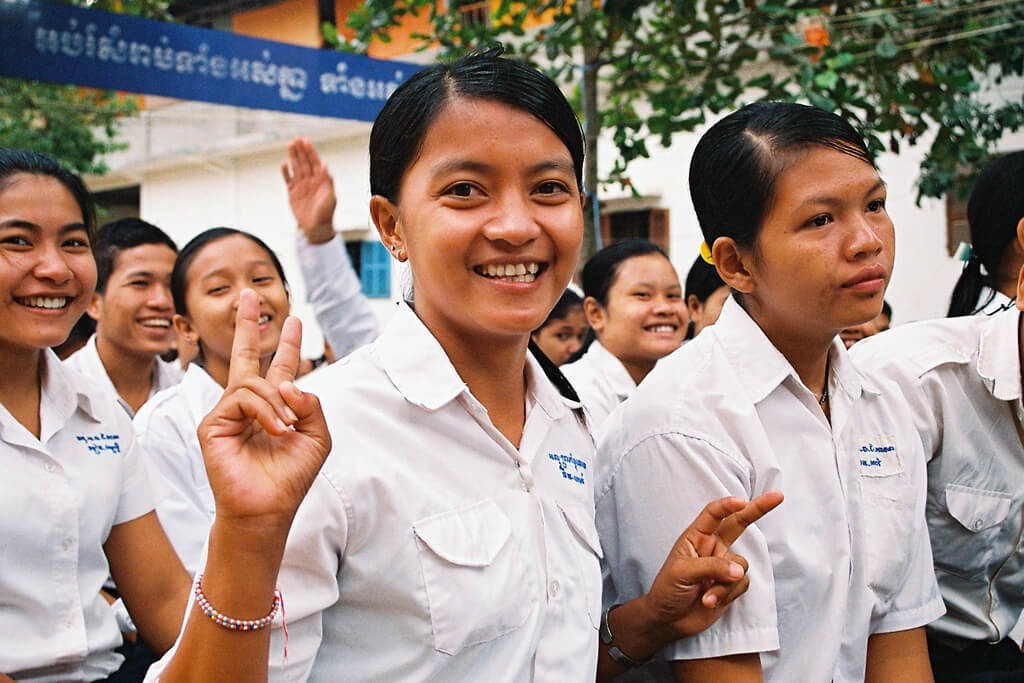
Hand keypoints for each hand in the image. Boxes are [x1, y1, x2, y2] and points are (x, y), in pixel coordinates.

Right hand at [197, 289, 331, 525]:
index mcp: (275, 407)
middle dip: (247, 325)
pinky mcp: (213, 424)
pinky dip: (265, 412)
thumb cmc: (291, 477)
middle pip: (246, 356)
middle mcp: (249, 406)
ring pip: (254, 383)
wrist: (269, 508)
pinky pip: (242, 398)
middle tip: (249, 294)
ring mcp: (228, 413)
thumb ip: (312, 403)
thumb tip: (290, 382)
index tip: (295, 320)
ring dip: (278, 403)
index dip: (288, 344)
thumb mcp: (317, 436)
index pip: (280, 367)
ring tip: (287, 428)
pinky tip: (276, 431)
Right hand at [281, 137, 336, 243]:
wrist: (316, 228)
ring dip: (293, 157)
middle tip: (296, 139)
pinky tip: (284, 163)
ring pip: (296, 168)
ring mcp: (301, 186)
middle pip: (304, 162)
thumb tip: (325, 164)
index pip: (315, 162)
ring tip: (290, 145)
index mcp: (321, 180)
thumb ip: (328, 180)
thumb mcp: (331, 196)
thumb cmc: (326, 213)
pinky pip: (288, 180)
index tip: (306, 141)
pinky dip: (286, 172)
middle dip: (301, 151)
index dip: (311, 152)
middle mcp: (311, 181)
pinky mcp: (293, 193)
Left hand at [643, 491, 782, 639]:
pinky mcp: (731, 584)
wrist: (669, 619)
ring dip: (725, 583)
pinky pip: (741, 584)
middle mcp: (712, 547)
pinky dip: (727, 594)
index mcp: (696, 536)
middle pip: (739, 523)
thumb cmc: (667, 589)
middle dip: (758, 509)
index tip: (742, 501)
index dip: (728, 506)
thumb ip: (711, 567)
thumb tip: (739, 570)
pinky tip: (709, 602)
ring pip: (741, 564)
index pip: (714, 514)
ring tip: (705, 597)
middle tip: (778, 496)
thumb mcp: (682, 573)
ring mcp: (723, 565)